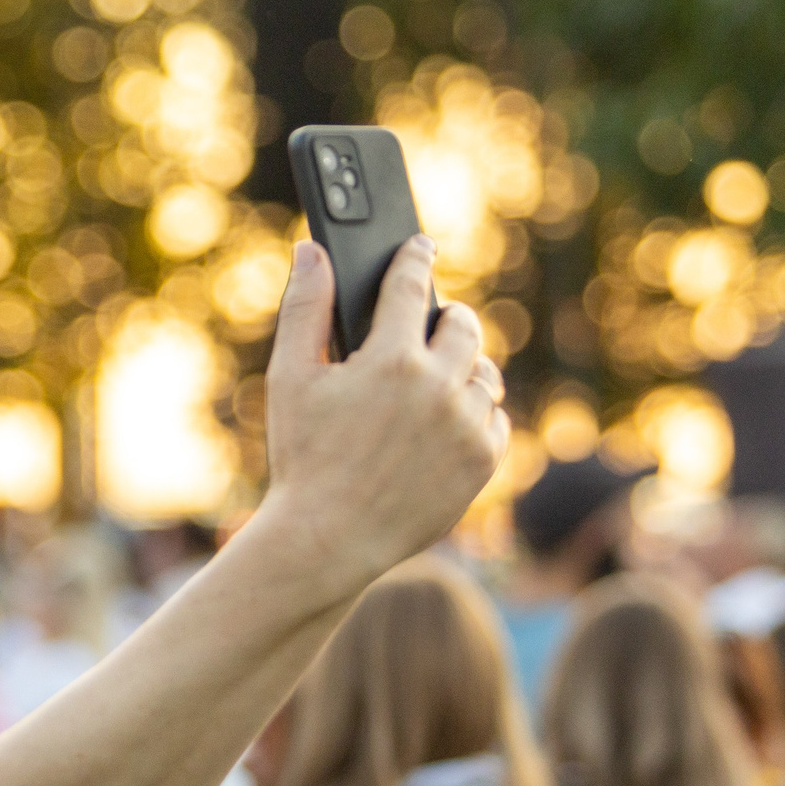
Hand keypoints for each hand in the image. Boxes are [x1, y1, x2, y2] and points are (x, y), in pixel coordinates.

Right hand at [260, 237, 506, 591]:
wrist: (329, 539)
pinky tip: (447, 421)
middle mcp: (438, 386)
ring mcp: (466, 425)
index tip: (420, 246)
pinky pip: (494, 418)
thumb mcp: (290, 379)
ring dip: (462, 368)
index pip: (412, 285)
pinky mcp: (483, 461)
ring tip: (439, 377)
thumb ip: (304, 308)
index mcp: (391, 359)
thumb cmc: (302, 458)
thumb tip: (313, 250)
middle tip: (433, 321)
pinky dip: (474, 413)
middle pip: (463, 325)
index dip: (415, 258)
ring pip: (483, 372)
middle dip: (448, 317)